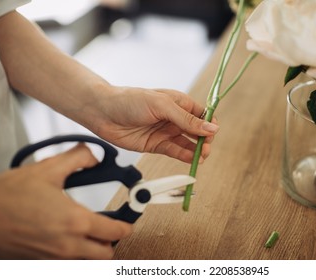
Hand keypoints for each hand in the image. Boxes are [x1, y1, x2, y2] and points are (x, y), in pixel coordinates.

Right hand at [0, 144, 131, 258]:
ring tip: (90, 233)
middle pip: (106, 254)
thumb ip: (77, 159)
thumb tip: (94, 157)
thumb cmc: (7, 197)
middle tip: (110, 226)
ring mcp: (53, 259)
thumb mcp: (46, 169)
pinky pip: (68, 266)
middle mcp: (67, 245)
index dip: (126, 224)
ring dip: (94, 250)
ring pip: (88, 263)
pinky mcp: (40, 264)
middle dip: (112, 241)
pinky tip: (68, 239)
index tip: (128, 219)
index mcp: (75, 222)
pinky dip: (75, 257)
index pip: (115, 232)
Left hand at [94, 87, 218, 162]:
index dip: (209, 124)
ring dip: (197, 150)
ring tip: (201, 156)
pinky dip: (184, 156)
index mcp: (179, 103)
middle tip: (206, 148)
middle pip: (197, 131)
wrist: (103, 112)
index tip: (212, 133)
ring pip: (188, 143)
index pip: (202, 115)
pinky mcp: (157, 145)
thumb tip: (212, 127)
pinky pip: (175, 151)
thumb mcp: (162, 106)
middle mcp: (175, 118)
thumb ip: (186, 119)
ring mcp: (166, 132)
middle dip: (205, 140)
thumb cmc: (130, 100)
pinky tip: (191, 159)